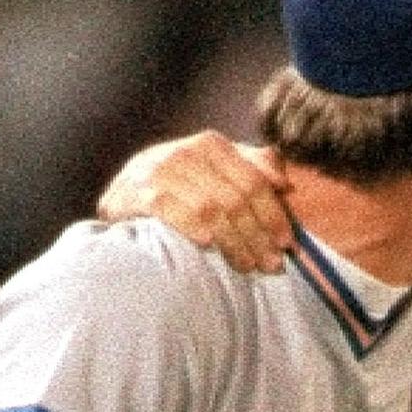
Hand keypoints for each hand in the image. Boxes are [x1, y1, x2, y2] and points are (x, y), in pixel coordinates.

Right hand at [98, 130, 291, 273]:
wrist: (125, 192)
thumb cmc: (185, 187)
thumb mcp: (220, 172)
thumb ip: (254, 170)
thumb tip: (285, 184)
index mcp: (212, 145)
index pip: (254, 182)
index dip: (274, 215)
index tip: (287, 243)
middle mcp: (186, 152)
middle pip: (235, 200)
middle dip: (258, 236)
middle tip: (272, 264)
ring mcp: (159, 169)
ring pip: (209, 209)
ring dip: (233, 242)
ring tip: (248, 266)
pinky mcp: (136, 191)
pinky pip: (171, 210)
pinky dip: (192, 226)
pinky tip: (207, 245)